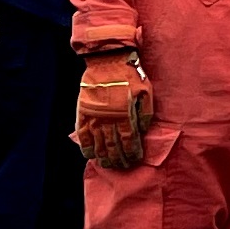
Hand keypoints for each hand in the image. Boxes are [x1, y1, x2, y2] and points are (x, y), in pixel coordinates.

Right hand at [74, 49, 153, 170]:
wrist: (107, 62)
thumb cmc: (130, 75)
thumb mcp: (146, 92)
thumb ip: (145, 113)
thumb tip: (143, 130)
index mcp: (125, 115)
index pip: (129, 141)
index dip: (132, 153)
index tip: (135, 160)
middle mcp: (109, 120)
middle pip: (113, 146)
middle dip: (119, 158)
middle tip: (123, 166)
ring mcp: (94, 118)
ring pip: (98, 144)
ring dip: (104, 157)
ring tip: (109, 164)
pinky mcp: (83, 113)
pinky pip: (83, 135)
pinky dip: (86, 147)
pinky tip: (89, 155)